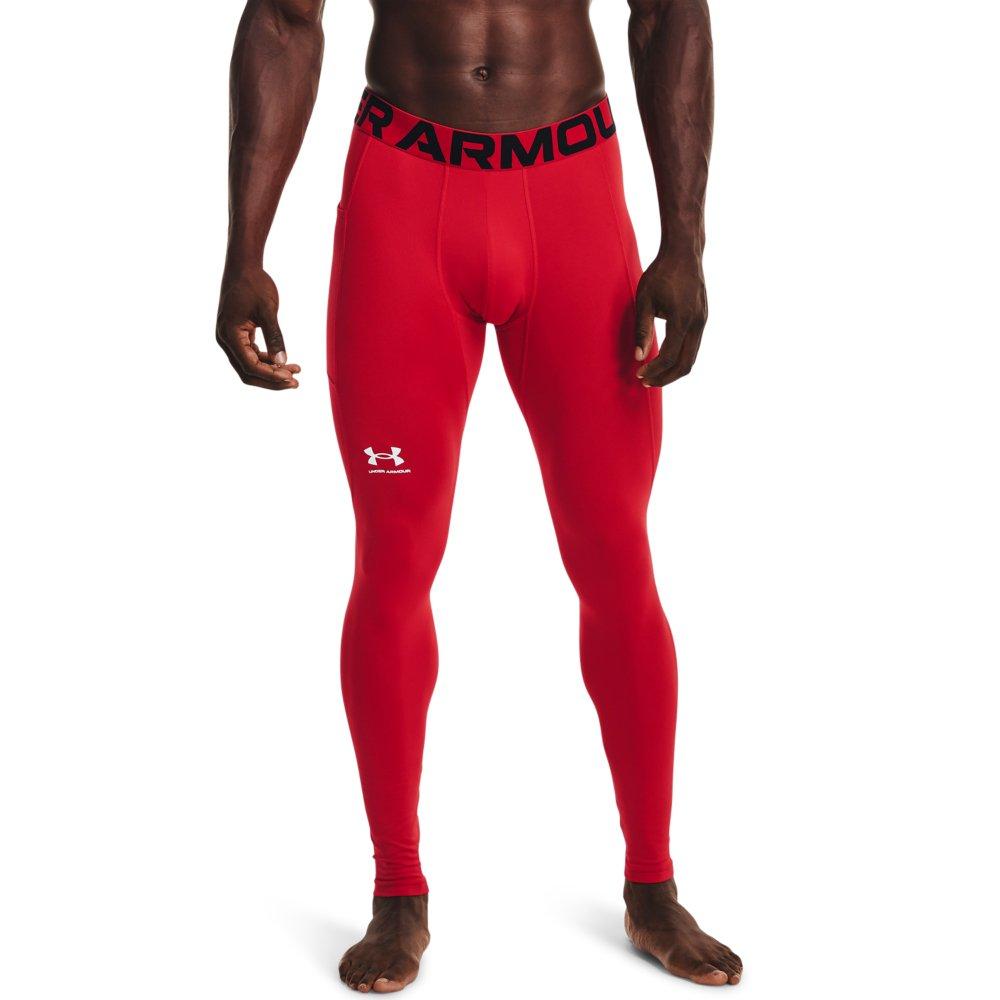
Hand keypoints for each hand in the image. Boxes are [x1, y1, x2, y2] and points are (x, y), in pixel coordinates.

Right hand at [216, 266, 300, 389]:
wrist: (244, 266)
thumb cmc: (254, 284)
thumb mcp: (267, 310)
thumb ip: (274, 336)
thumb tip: (282, 361)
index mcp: (229, 335)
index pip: (249, 365)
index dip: (270, 375)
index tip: (290, 376)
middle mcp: (226, 340)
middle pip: (248, 372)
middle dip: (271, 379)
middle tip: (295, 383)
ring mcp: (231, 338)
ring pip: (251, 365)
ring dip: (272, 371)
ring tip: (295, 372)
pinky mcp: (239, 335)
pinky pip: (252, 355)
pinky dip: (268, 360)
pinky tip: (285, 361)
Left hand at [633, 252, 707, 387]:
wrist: (684, 252)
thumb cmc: (661, 273)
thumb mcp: (644, 300)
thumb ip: (642, 329)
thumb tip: (638, 357)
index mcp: (682, 319)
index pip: (669, 356)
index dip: (653, 370)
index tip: (638, 374)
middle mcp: (698, 323)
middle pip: (686, 364)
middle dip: (666, 378)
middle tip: (646, 383)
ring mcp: (703, 321)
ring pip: (692, 356)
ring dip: (673, 370)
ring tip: (654, 375)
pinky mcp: (702, 318)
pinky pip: (693, 345)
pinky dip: (680, 357)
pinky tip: (665, 359)